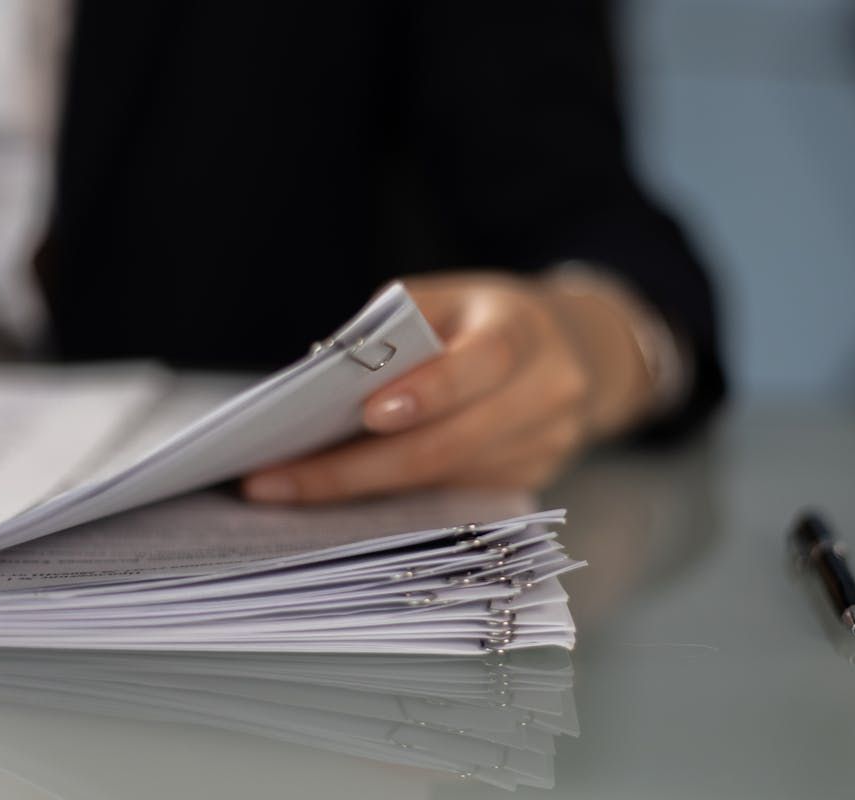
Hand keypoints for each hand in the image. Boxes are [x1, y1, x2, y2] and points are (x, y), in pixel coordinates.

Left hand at [242, 272, 657, 503]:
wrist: (577, 352)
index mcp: (525, 330)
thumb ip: (395, 330)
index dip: (427, 392)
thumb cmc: (488, 318)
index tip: (363, 413)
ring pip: (443, 480)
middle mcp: (548, 393)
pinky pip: (451, 496)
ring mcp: (546, 446)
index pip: (482, 364)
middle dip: (356, 469)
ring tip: (286, 488)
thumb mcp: (450, 298)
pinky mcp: (531, 480)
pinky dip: (392, 495)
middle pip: (450, 444)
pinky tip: (338, 492)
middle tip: (277, 481)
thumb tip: (321, 382)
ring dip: (361, 489)